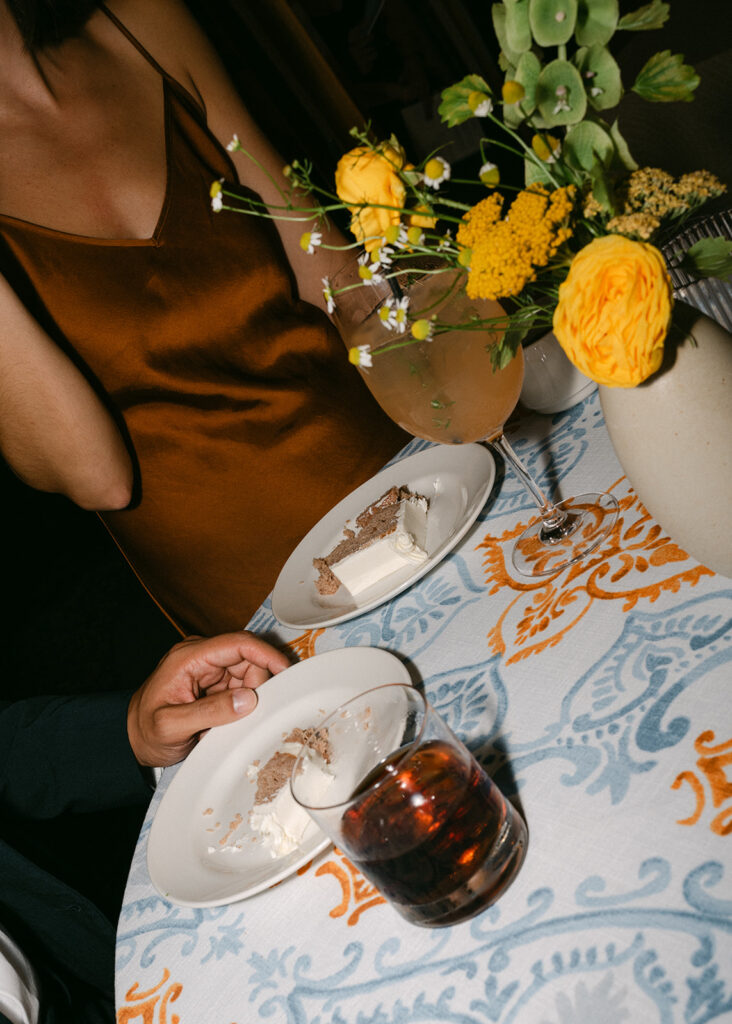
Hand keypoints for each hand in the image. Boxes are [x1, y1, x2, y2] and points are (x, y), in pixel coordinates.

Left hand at [127, 631, 290, 766]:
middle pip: (249, 660)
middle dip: (255, 688)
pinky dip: (240, 707)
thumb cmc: (145, 731)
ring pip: (249, 676)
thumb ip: (209, 713)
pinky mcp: (215, 683)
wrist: (133, 739)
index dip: (266, 654)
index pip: (238, 643)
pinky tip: (222, 723)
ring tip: (222, 725)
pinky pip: (241, 689)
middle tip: (244, 718)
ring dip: (246, 701)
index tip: (286, 672)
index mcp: (189, 657)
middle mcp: (202, 657)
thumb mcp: (171, 726)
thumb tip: (249, 699)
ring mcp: (209, 669)